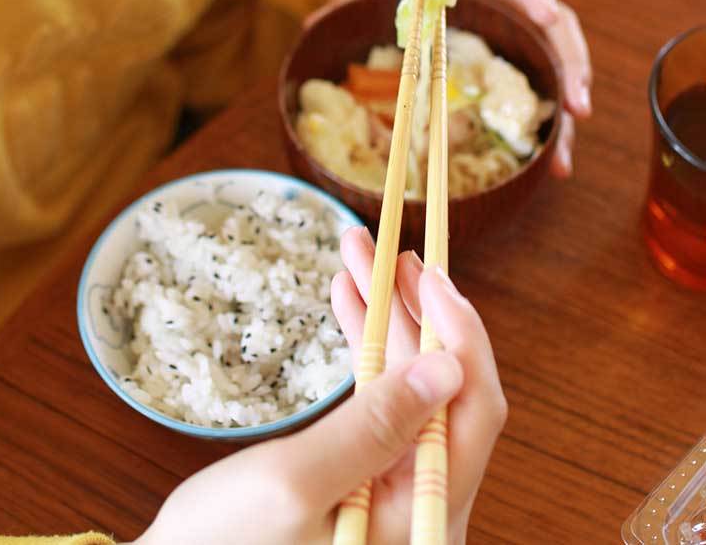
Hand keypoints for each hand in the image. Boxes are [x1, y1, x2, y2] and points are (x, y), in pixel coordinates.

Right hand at [130, 228, 504, 544]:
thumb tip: (449, 367)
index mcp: (422, 521)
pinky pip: (381, 403)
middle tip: (388, 252)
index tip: (430, 277)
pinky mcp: (368, 479)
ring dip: (387, 321)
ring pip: (411, 387)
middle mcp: (422, 509)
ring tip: (361, 258)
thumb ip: (376, 426)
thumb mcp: (296, 481)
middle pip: (444, 391)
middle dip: (416, 313)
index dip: (459, 335)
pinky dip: (366, 351)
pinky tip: (350, 304)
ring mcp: (396, 493)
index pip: (474, 412)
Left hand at [325, 0, 591, 176]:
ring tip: (563, 152)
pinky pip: (545, 66)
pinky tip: (552, 152)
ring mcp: (518, 11)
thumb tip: (310, 28)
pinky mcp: (519, 34)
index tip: (548, 12)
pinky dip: (551, 107)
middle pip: (551, 17)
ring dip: (567, 97)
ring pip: (558, 48)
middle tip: (577, 106)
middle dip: (568, 60)